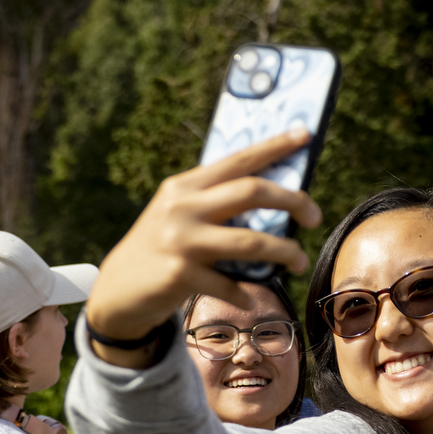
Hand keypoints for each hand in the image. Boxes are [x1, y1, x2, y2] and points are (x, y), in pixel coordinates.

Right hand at [85, 128, 322, 362]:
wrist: (117, 291)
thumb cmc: (162, 249)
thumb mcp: (180, 214)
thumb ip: (215, 203)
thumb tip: (273, 199)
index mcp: (186, 186)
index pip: (238, 159)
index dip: (274, 146)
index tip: (305, 135)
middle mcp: (182, 207)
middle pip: (251, 192)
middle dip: (292, 200)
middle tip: (315, 217)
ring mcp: (181, 240)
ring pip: (250, 241)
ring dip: (284, 251)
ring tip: (298, 261)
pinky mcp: (180, 274)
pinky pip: (230, 284)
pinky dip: (246, 293)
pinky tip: (249, 298)